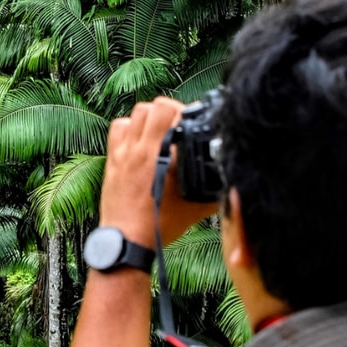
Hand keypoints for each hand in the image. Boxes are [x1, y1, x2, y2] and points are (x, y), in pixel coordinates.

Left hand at [99, 97, 219, 248]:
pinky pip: (118, 128)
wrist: (127, 241)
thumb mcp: (196, 206)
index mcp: (162, 154)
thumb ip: (214, 190)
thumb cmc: (159, 226)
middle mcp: (141, 148)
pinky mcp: (112, 160)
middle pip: (153, 106)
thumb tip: (233, 180)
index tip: (191, 122)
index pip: (169, 110)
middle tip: (176, 124)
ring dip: (149, 116)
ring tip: (159, 130)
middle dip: (168, 110)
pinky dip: (129, 127)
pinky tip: (139, 140)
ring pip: (135, 113)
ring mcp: (124, 152)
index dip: (184, 110)